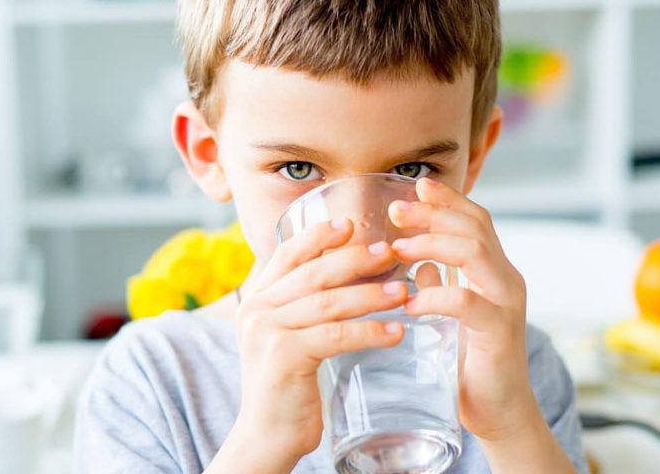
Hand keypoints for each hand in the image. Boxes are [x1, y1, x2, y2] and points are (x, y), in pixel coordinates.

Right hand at [207, 218, 408, 472]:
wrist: (267, 436)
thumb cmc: (287, 387)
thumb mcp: (289, 337)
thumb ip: (304, 307)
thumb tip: (348, 274)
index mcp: (256, 299)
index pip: (285, 253)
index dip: (319, 236)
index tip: (351, 224)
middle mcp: (256, 309)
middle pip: (312, 273)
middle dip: (354, 259)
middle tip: (390, 252)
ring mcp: (267, 331)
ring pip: (327, 302)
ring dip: (370, 295)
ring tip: (403, 292)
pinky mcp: (283, 357)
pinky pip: (335, 335)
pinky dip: (369, 332)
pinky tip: (396, 333)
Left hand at [388, 178, 574, 471]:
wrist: (499, 413)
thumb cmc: (472, 366)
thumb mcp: (453, 317)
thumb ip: (442, 286)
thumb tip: (420, 264)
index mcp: (495, 272)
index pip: (476, 221)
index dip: (448, 201)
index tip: (415, 187)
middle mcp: (506, 280)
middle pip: (475, 227)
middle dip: (434, 213)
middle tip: (396, 210)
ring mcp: (507, 304)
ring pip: (475, 252)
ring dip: (431, 244)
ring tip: (397, 248)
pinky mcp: (499, 332)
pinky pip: (467, 302)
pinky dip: (435, 296)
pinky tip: (409, 302)